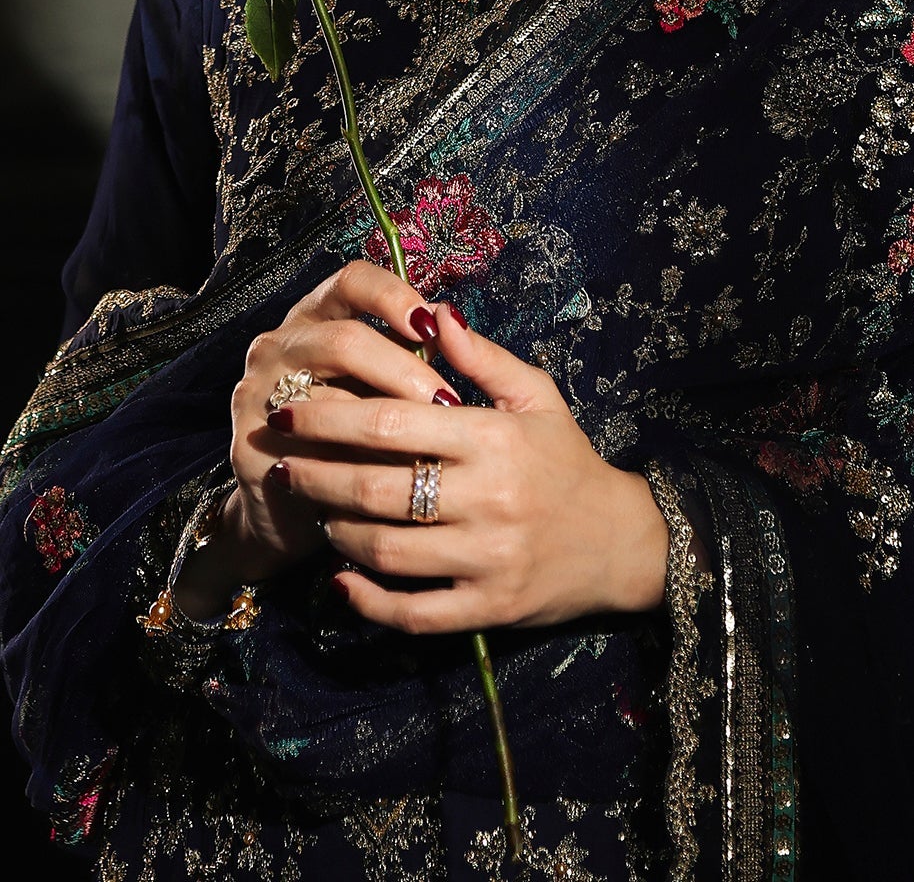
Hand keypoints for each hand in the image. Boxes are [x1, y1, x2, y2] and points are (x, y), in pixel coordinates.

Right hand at [223, 260, 456, 580]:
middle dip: (404, 372)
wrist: (295, 505)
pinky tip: (388, 474)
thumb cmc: (354, 433)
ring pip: (329, 399)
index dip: (392, 296)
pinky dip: (354, 462)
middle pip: (344, 340)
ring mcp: (256, 393)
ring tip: (428, 445)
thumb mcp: (385, 384)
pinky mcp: (249, 444)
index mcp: (315, 317)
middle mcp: (278, 345)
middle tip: (447, 402)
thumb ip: (415, 351)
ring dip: (385, 425)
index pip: (351, 281)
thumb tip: (451, 320)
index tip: (430, 326)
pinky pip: (310, 448)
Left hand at [267, 295, 670, 632]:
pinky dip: (368, 601)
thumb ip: (483, 357)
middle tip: (281, 463)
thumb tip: (434, 313)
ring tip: (315, 510)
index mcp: (493, 437)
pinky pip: (412, 612)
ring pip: (384, 551)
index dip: (329, 416)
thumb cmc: (567, 460)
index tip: (290, 411)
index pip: (391, 422)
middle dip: (315, 473)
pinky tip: (341, 581)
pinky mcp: (487, 609)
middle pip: (375, 487)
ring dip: (335, 531)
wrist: (621, 541)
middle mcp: (487, 498)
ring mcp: (486, 558)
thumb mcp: (537, 397)